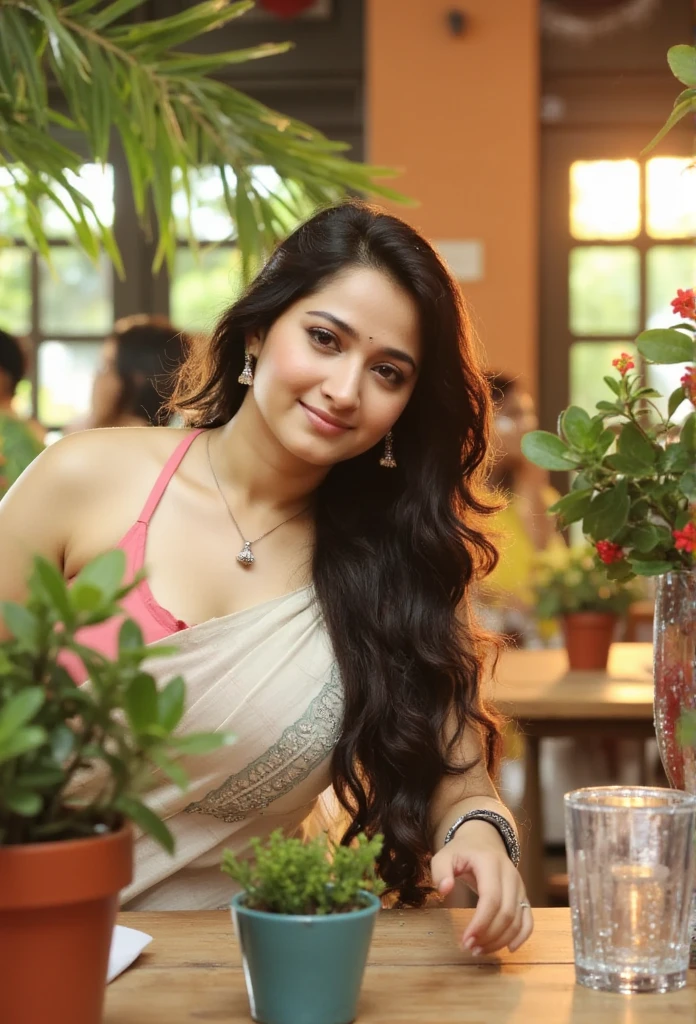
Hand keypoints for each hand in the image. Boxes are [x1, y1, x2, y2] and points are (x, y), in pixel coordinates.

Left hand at [430, 820, 533, 954]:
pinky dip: (522, 936)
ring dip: (501, 940)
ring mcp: (519, 886)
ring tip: (480, 950)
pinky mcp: (523, 896)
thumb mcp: (445, 855)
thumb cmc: (462, 851)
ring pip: (517, 920)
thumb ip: (440, 870)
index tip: (466, 940)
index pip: (491, 899)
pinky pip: (528, 919)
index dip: (481, 923)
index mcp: (491, 864)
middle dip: (489, 936)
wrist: (484, 840)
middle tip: (470, 948)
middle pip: (506, 913)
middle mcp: (510, 875)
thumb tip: (444, 890)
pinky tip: (509, 949)